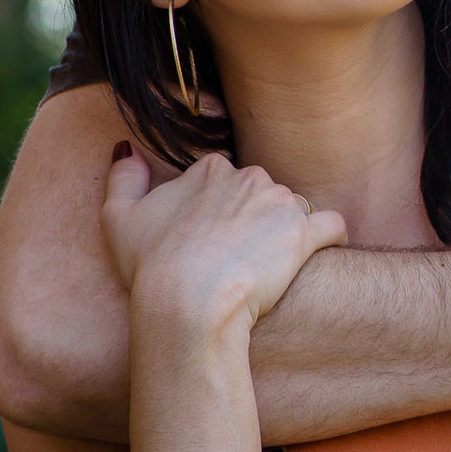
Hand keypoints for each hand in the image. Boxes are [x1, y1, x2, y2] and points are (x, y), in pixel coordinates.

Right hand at [102, 142, 346, 330]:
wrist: (186, 301)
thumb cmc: (150, 265)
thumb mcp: (118, 217)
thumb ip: (124, 177)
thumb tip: (127, 150)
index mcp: (210, 170)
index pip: (224, 182)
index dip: (218, 211)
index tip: (211, 239)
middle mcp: (249, 177)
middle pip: (260, 194)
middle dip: (253, 219)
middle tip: (238, 256)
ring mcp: (279, 203)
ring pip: (292, 209)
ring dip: (285, 230)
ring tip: (270, 264)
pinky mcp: (304, 233)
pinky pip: (332, 226)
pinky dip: (331, 236)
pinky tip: (324, 250)